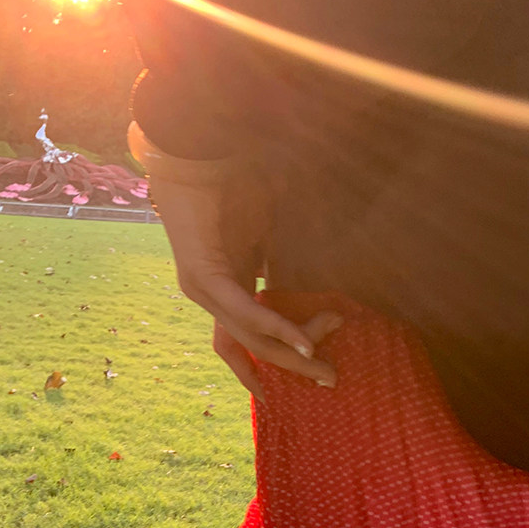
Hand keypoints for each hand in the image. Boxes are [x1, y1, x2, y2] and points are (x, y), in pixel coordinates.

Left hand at [147, 168, 342, 400]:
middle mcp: (209, 295)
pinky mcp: (204, 276)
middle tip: (331, 382)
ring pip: (251, 338)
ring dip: (291, 355)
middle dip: (294, 368)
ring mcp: (202, 289)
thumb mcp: (269, 226)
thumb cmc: (232, 176)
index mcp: (224, 284)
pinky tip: (304, 343)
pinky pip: (246, 313)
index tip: (302, 378)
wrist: (198, 145)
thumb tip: (318, 269)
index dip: (265, 367)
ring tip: (324, 367)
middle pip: (252, 347)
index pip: (240, 342)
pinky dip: (277, 329)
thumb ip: (286, 257)